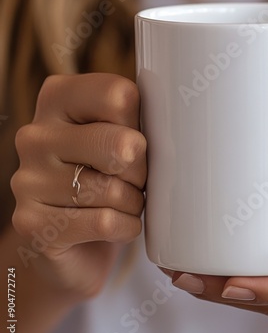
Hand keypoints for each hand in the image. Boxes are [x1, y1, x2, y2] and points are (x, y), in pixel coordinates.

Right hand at [10, 74, 145, 298]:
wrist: (74, 236)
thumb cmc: (107, 174)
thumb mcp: (121, 134)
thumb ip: (139, 120)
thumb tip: (173, 124)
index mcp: (59, 99)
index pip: (120, 96)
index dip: (143, 124)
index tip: (139, 139)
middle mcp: (36, 134)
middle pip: (123, 144)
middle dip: (142, 170)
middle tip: (136, 179)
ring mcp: (28, 179)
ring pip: (114, 189)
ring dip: (133, 202)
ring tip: (124, 203)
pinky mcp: (31, 223)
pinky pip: (104, 222)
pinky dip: (125, 227)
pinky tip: (118, 225)